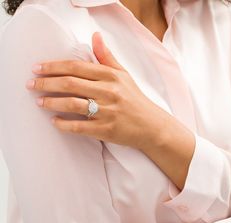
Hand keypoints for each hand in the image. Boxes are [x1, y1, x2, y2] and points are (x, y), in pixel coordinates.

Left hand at [26, 32, 195, 188]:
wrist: (151, 125)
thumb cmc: (135, 99)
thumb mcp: (124, 75)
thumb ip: (107, 57)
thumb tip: (95, 36)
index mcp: (111, 76)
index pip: (76, 67)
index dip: (53, 66)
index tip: (38, 68)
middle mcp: (109, 92)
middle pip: (70, 84)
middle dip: (46, 83)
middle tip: (31, 84)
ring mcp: (107, 112)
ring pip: (72, 104)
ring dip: (51, 102)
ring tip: (39, 102)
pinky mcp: (106, 130)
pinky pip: (79, 127)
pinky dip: (63, 124)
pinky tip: (54, 121)